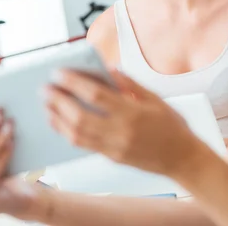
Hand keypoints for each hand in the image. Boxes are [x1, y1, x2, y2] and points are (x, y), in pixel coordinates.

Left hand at [44, 69, 205, 177]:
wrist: (182, 158)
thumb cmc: (172, 126)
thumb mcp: (155, 98)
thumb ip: (130, 84)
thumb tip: (108, 69)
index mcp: (132, 112)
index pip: (95, 94)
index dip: (74, 82)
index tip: (59, 73)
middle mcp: (120, 132)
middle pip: (79, 116)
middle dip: (58, 101)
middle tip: (45, 89)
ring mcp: (114, 147)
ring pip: (76, 134)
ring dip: (57, 118)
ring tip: (47, 104)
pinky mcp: (111, 158)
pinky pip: (83, 145)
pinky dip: (67, 133)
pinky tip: (59, 122)